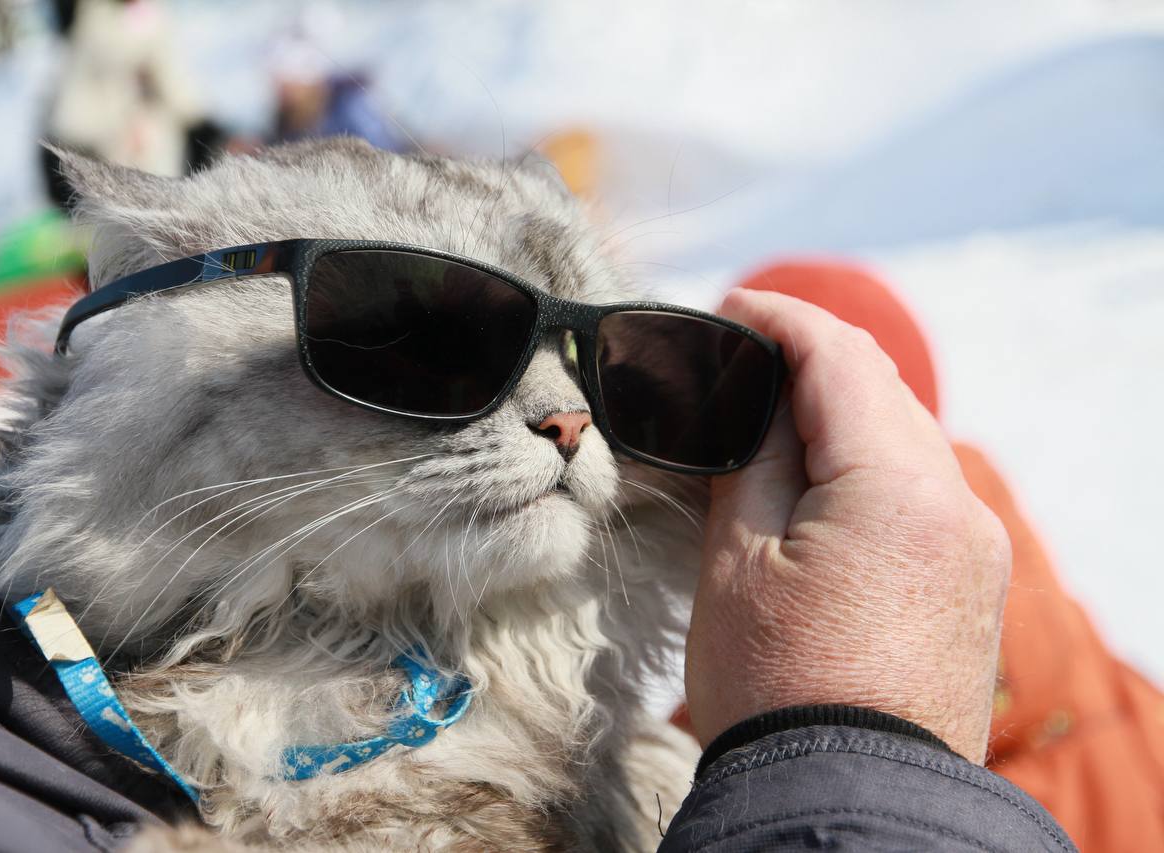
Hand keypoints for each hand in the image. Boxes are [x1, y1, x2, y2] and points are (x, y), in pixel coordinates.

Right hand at [684, 288, 1010, 761]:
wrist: (846, 801)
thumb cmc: (776, 687)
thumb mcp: (738, 560)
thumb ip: (755, 456)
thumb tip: (762, 397)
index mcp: (900, 490)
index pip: (842, 361)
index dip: (781, 320)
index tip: (731, 307)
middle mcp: (958, 508)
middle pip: (884, 391)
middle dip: (812, 360)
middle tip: (740, 357)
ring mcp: (974, 549)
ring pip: (906, 438)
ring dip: (842, 410)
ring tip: (771, 413)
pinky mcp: (970, 583)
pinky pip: (922, 490)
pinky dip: (869, 461)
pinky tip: (821, 473)